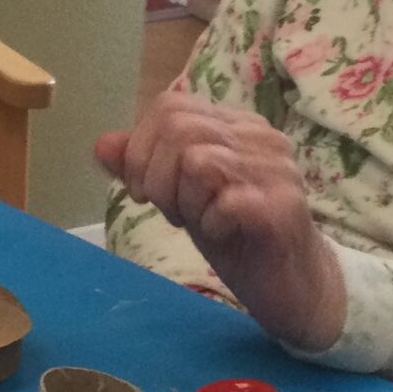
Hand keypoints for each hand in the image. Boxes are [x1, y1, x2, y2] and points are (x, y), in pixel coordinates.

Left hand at [94, 92, 347, 351]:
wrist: (290, 285)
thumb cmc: (236, 235)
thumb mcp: (179, 196)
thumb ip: (144, 168)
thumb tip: (102, 144)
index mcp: (235, 124)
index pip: (170, 106)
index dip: (141, 148)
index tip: (144, 191)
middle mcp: (260, 136)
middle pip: (179, 128)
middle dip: (156, 176)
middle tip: (171, 212)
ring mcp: (276, 169)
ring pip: (198, 160)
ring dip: (183, 200)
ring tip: (199, 221)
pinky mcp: (283, 206)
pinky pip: (225, 200)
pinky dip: (209, 223)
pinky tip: (221, 234)